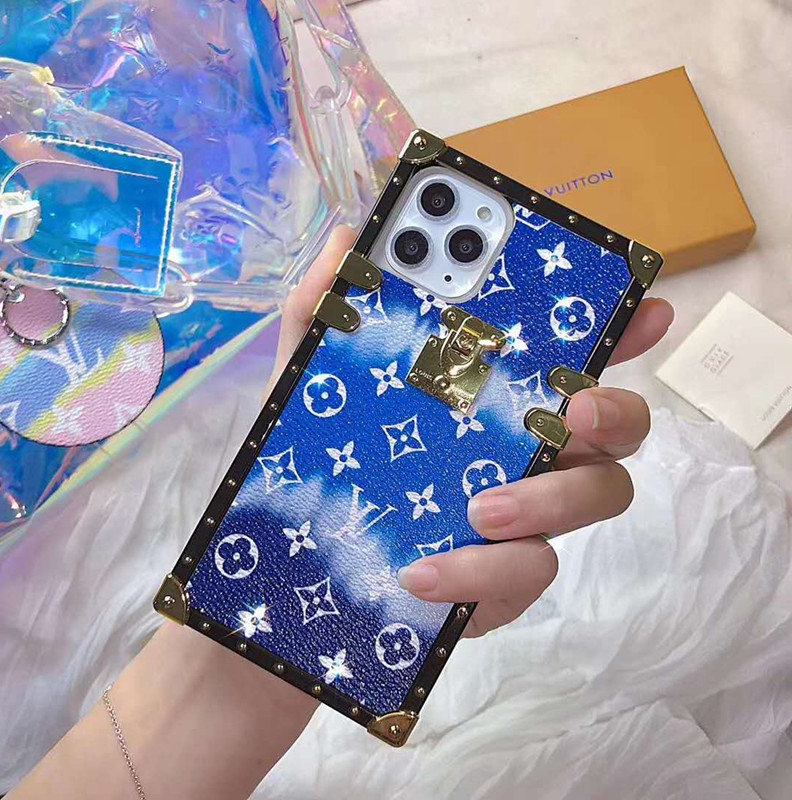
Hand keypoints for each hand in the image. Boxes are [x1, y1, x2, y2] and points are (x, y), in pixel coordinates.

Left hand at [273, 226, 673, 638]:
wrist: (290, 563)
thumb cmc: (312, 456)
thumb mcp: (309, 379)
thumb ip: (324, 311)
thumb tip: (345, 240)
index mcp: (494, 395)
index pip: (573, 355)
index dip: (622, 330)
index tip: (645, 305)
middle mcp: (527, 449)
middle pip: (617, 426)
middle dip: (616, 410)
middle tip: (575, 409)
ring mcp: (522, 519)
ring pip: (595, 498)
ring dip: (549, 499)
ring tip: (480, 508)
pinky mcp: (500, 582)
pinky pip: (528, 575)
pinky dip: (480, 573)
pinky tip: (420, 573)